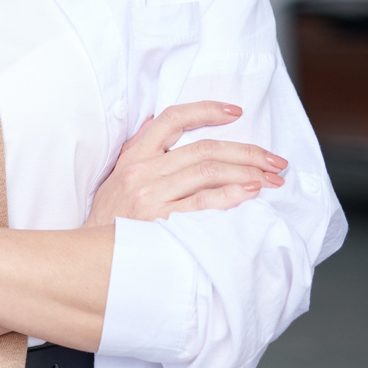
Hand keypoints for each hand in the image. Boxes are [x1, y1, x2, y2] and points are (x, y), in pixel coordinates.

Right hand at [86, 101, 285, 226]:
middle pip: (203, 149)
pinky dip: (231, 194)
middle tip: (274, 160)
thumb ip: (138, 149)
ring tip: (272, 178)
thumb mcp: (116, 176)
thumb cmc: (110, 218)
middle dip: (246, 151)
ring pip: (208, 171)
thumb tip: (154, 121)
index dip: (206, 111)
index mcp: (134, 156)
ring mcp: (153, 196)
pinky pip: (204, 203)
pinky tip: (251, 191)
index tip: (235, 112)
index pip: (172, 119)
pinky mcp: (163, 221)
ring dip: (247, 172)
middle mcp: (143, 172)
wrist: (93, 256)